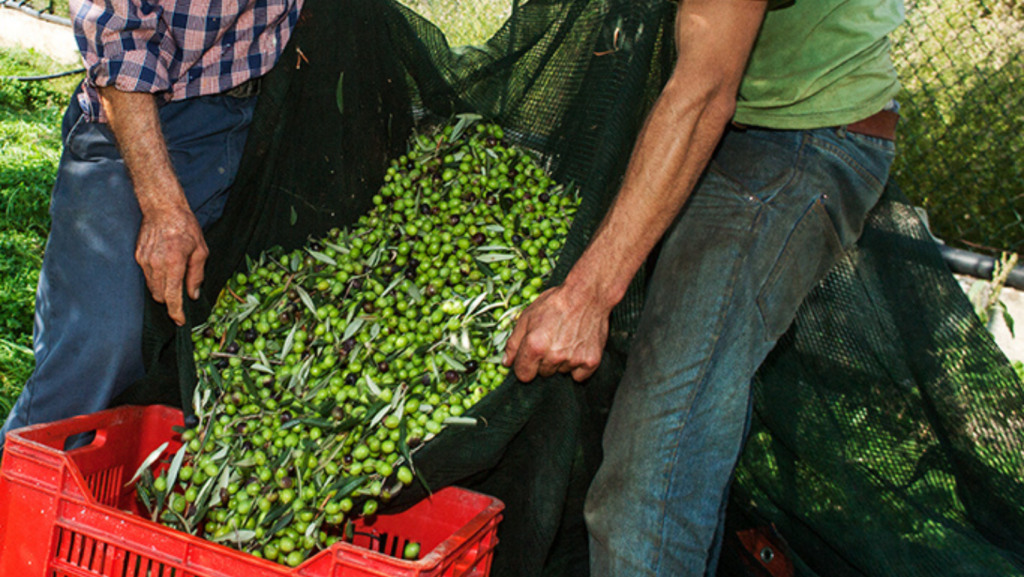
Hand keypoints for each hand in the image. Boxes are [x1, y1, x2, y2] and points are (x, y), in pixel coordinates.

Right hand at [135, 202, 208, 325]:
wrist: (163, 208)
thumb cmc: (186, 227)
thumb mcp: (200, 251)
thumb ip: (196, 275)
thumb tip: (193, 295)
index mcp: (173, 263)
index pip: (172, 296)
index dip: (176, 312)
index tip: (180, 321)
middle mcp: (155, 264)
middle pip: (160, 296)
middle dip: (171, 303)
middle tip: (181, 303)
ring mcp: (144, 261)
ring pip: (152, 288)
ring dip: (163, 292)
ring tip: (175, 283)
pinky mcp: (138, 257)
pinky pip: (147, 277)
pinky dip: (156, 280)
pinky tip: (165, 271)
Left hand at [502, 283, 610, 381]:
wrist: (587, 294)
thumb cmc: (556, 302)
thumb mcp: (527, 317)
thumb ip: (514, 342)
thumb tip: (506, 362)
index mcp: (535, 345)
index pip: (523, 375)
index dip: (524, 366)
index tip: (529, 358)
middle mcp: (554, 356)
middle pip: (543, 373)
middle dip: (543, 361)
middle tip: (551, 341)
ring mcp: (574, 360)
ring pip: (561, 372)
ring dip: (561, 361)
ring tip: (566, 340)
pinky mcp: (591, 361)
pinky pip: (579, 376)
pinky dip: (577, 366)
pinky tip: (577, 348)